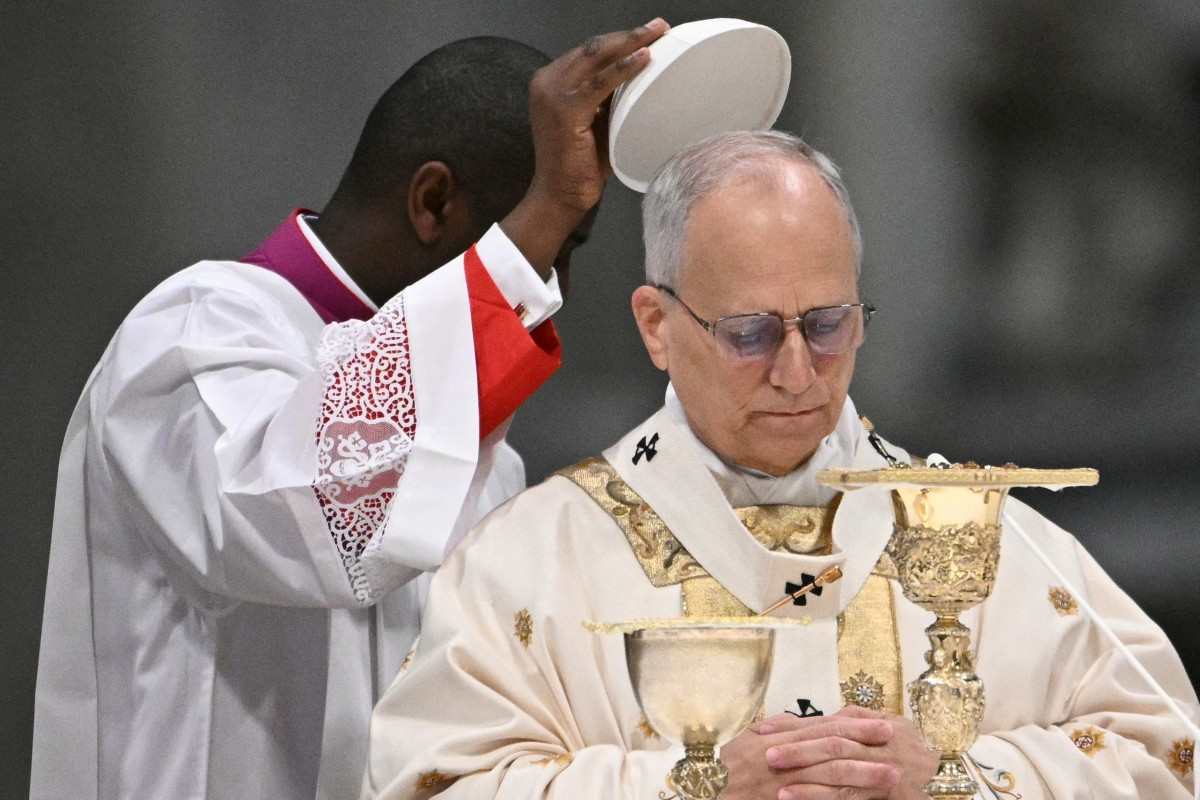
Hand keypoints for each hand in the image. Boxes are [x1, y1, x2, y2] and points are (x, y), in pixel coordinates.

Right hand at [501, 18, 667, 273]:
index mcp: (550, 82)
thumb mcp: (596, 121)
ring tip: (657, 33)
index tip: (648, 33)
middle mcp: (546, 82)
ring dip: (630, 42)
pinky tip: (645, 58)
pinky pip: (600, 82)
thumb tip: (640, 76)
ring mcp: (552, 94)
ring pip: (597, 56)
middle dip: (628, 34)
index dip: (619, 39)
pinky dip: (624, 68)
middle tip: (659, 26)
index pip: (588, 51)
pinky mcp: (564, 110)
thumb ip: (609, 98)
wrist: (560, 195)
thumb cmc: (580, 165)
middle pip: (593, 47)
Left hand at [752, 706, 938, 798]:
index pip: (826, 723)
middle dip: (795, 745)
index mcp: (873, 722)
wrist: (949, 773)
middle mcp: (880, 741)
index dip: (793, 725)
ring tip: (774, 778)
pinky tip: (794, 797)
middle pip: (831, 741)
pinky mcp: (889, 791)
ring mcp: (885, 766)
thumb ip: (856, 720)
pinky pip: (849, 794)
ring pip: (839, 767)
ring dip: (804, 773)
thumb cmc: (911, 749)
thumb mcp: (887, 727)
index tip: (761, 730)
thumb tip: (822, 716)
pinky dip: (819, 795)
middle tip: (762, 751)